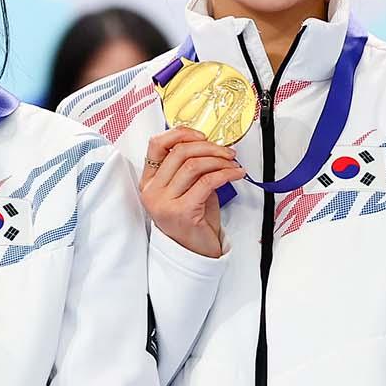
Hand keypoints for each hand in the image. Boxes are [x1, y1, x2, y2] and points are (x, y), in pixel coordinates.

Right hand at [140, 127, 243, 257]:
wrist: (195, 252)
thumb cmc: (193, 220)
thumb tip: (211, 146)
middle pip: (179, 152)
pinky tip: (236, 174)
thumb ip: (190, 168)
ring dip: (219, 160)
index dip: (180, 134)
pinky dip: (226, 174)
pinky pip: (207, 181)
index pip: (156, 145)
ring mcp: (164, 202)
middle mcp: (152, 191)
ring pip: (193, 165)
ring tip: (233, 165)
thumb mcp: (187, 189)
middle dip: (209, 147)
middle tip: (227, 152)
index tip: (202, 136)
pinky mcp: (182, 211)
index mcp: (149, 182)